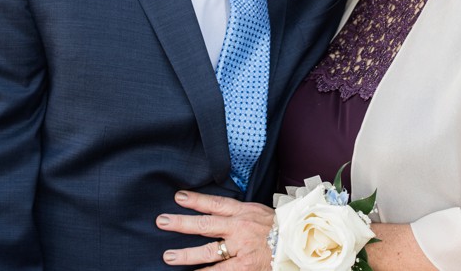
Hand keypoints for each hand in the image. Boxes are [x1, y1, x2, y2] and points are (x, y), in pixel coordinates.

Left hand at [157, 191, 274, 268]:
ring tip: (168, 256)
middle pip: (206, 225)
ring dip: (187, 254)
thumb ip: (238, 212)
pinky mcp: (245, 266)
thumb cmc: (278, 228)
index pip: (216, 204)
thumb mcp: (258, 213)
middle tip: (161, 221)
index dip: (196, 200)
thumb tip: (214, 211)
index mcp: (244, 212)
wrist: (298, 244)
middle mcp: (240, 228)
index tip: (178, 197)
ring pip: (210, 251)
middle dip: (182, 223)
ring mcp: (242, 249)